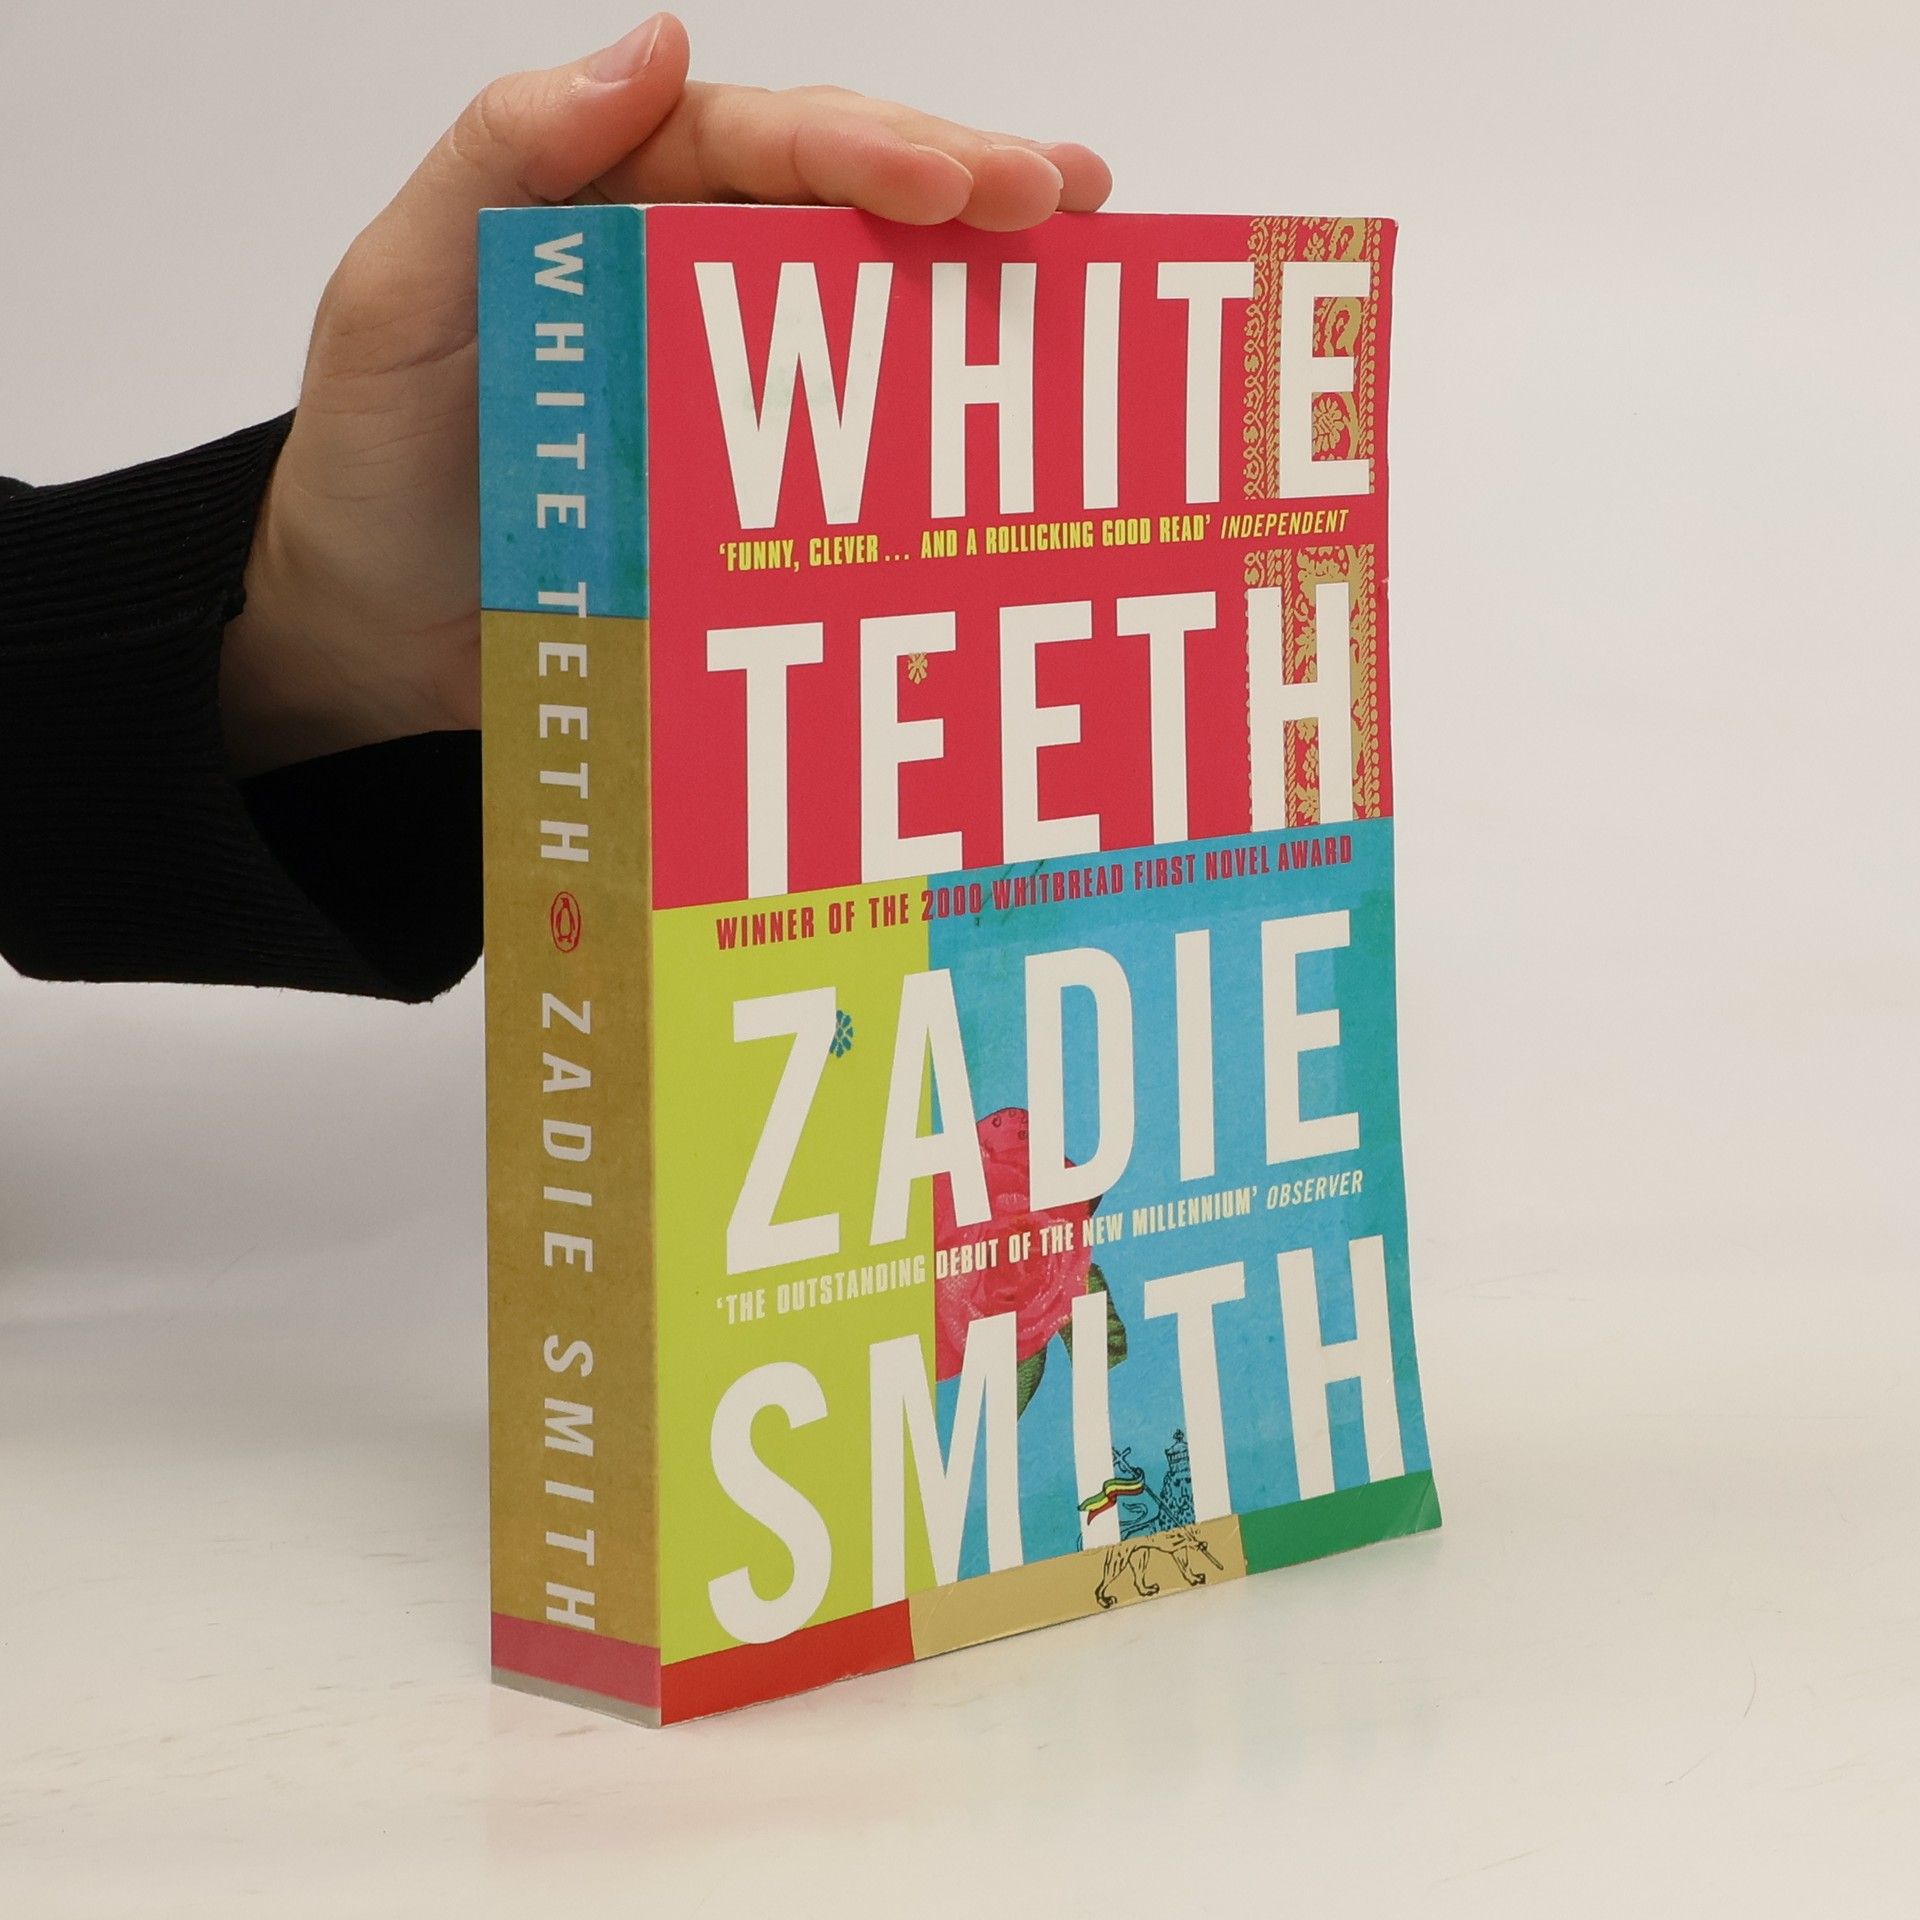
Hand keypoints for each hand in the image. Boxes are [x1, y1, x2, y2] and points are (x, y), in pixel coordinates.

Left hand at [220, 13, 1113, 772]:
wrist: (373, 633)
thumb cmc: (374, 461)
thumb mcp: (400, 296)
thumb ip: (502, 161)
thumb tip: (651, 42)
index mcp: (616, 202)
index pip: (759, 144)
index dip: (867, 149)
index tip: (961, 181)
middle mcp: (693, 277)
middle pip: (844, 206)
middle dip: (961, 190)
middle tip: (1068, 199)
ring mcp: (734, 386)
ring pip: (871, 305)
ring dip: (974, 281)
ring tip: (1083, 260)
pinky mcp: (754, 488)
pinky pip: (857, 441)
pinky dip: (936, 416)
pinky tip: (1010, 408)